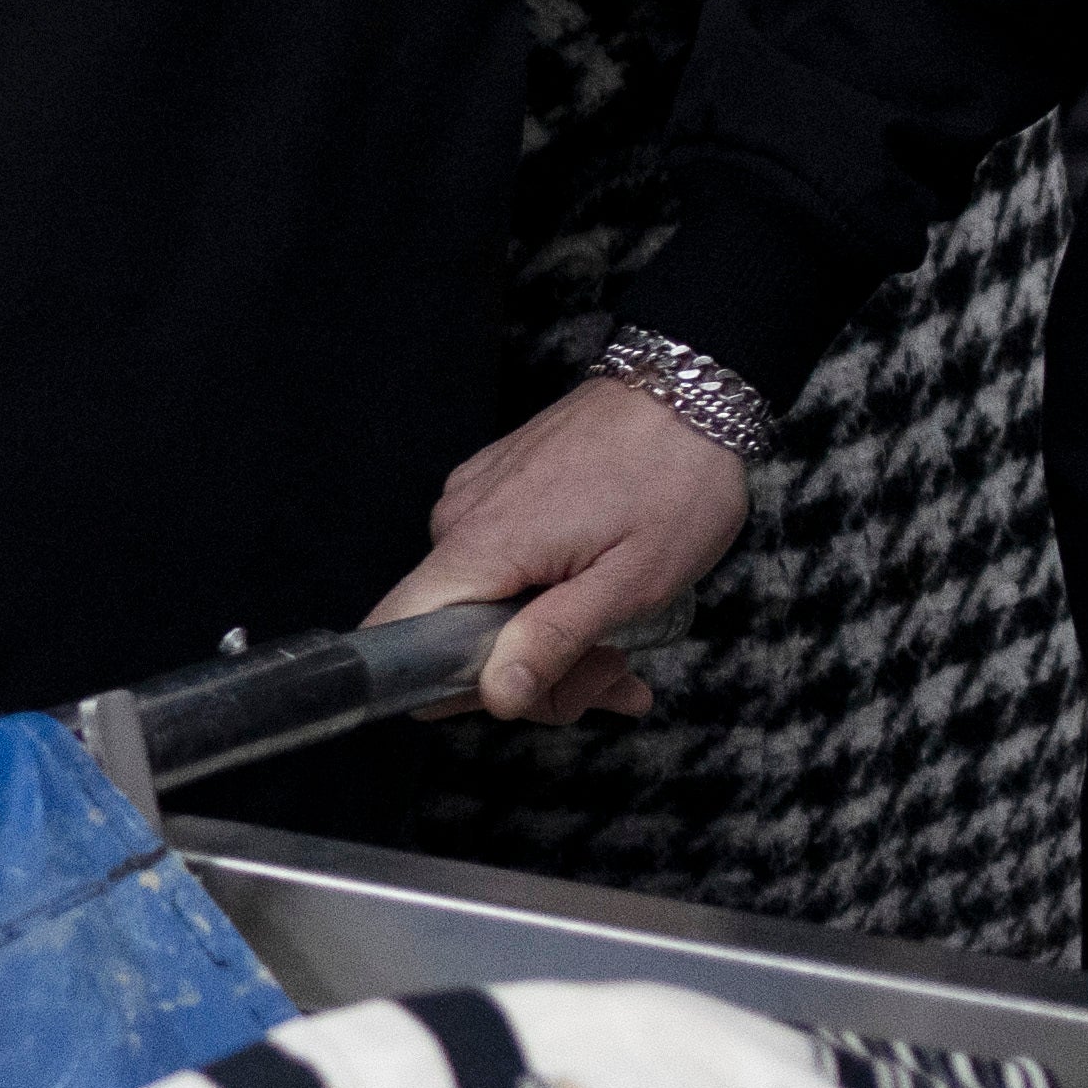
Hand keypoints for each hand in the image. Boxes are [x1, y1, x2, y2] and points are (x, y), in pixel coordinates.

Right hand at [366, 374, 753, 720]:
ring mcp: (476, 500)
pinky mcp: (497, 489)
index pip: (398, 634)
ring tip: (624, 644)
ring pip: (484, 607)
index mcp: (483, 546)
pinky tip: (603, 602)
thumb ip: (554, 639)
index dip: (447, 686)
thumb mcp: (633, 581)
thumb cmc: (673, 481)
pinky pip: (501, 568)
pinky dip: (547, 598)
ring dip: (550, 642)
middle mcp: (458, 521)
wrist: (689, 392)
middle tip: (613, 672)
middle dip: (533, 674)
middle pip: (453, 636)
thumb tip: (495, 695)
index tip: (526, 692)